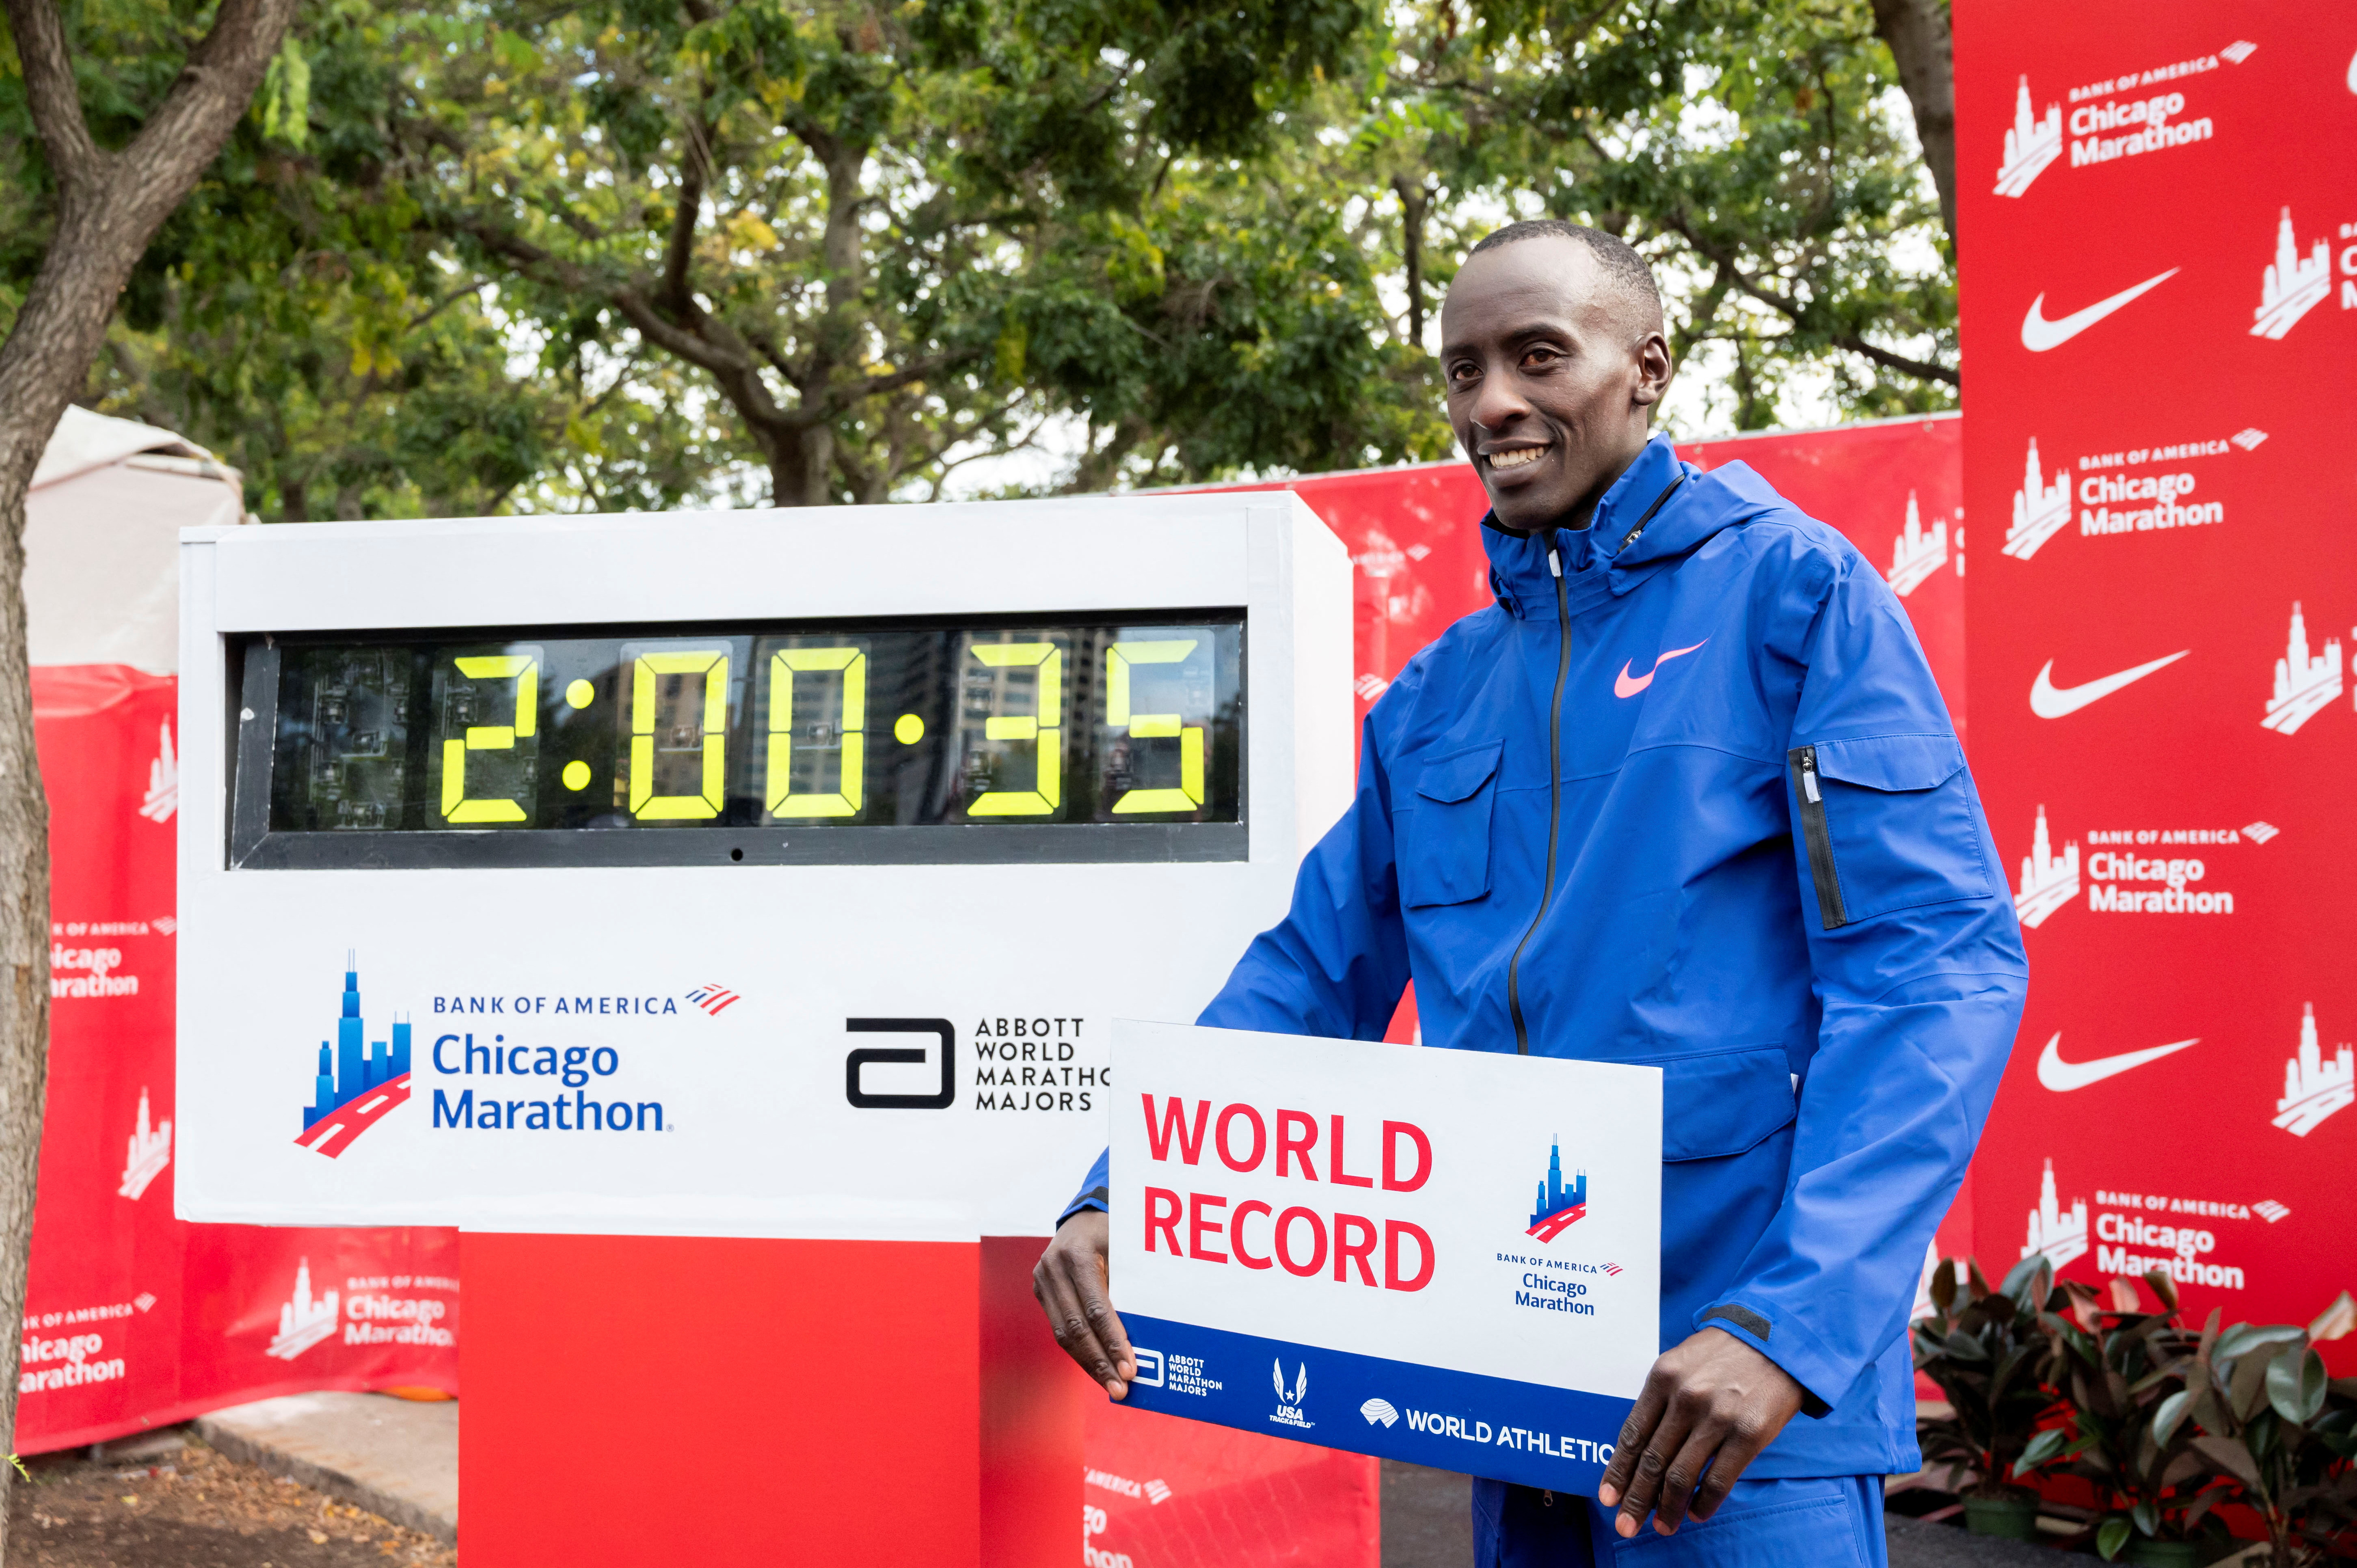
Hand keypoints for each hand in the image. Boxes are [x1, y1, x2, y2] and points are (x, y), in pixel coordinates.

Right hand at [1032, 1209, 1135, 1398]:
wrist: (1082, 1216)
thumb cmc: (1115, 1231)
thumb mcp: (1127, 1248)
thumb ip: (1133, 1283)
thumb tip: (1151, 1335)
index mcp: (1076, 1254)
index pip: (1095, 1307)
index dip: (1112, 1340)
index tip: (1131, 1367)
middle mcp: (1053, 1268)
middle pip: (1076, 1327)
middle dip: (1100, 1361)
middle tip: (1121, 1388)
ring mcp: (1043, 1281)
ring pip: (1063, 1334)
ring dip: (1089, 1364)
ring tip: (1111, 1387)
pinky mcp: (1042, 1292)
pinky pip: (1060, 1329)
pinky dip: (1081, 1352)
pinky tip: (1099, 1369)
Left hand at [1594, 1326, 1805, 1536]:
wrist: (1776, 1339)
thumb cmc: (1722, 1355)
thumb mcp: (1680, 1364)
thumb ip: (1659, 1401)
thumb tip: (1639, 1450)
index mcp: (1662, 1379)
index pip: (1632, 1435)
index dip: (1618, 1472)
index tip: (1607, 1498)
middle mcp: (1686, 1398)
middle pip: (1652, 1460)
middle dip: (1636, 1499)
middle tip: (1626, 1526)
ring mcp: (1718, 1417)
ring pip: (1682, 1475)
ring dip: (1669, 1508)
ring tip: (1664, 1526)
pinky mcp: (1749, 1433)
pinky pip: (1720, 1479)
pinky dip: (1705, 1502)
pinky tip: (1696, 1513)